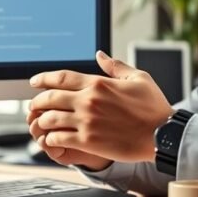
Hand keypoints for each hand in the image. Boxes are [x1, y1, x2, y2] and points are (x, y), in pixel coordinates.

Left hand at [30, 50, 173, 162]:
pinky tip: (51, 140)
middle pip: (50, 98)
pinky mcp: (88, 141)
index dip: (43, 79)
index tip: (33, 82)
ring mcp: (86, 122)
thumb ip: (115, 66)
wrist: (164, 135)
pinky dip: (50, 139)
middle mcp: (88, 101)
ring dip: (42, 120)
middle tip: (33, 105)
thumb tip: (99, 54)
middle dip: (37, 101)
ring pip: (50, 119)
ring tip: (40, 123)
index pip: (61, 77)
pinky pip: (58, 138)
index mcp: (98, 84)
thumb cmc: (154, 107)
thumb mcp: (138, 78)